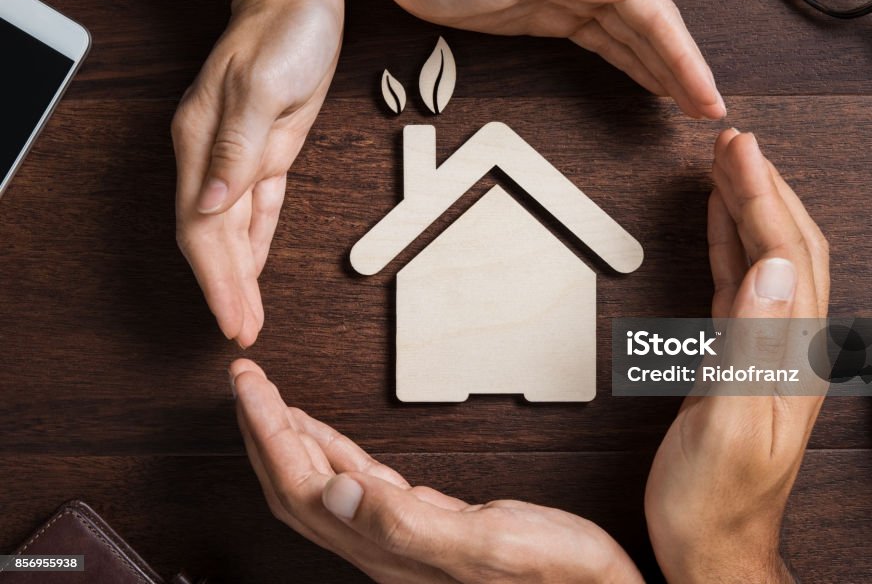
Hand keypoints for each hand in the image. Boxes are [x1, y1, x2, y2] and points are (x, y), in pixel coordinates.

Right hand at [160, 0, 343, 345]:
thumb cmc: (282, 33)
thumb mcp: (263, 87)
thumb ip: (238, 148)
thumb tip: (212, 204)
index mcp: (203, 144)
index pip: (203, 229)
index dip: (216, 280)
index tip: (232, 320)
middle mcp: (214, 155)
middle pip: (214, 239)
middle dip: (227, 290)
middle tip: (241, 334)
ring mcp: (239, 155)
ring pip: (234, 230)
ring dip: (240, 275)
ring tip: (246, 315)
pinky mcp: (268, 151)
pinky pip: (258, 208)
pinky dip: (256, 242)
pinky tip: (256, 267)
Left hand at [230, 358, 642, 582]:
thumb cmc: (551, 572)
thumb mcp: (483, 543)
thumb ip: (406, 523)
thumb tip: (333, 494)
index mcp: (386, 546)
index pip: (304, 486)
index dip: (269, 434)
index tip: (250, 389)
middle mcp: (381, 542)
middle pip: (298, 484)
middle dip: (264, 429)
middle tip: (246, 381)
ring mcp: (398, 532)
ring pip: (321, 481)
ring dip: (289, 437)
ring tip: (268, 399)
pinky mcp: (421, 519)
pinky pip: (356, 479)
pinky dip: (332, 449)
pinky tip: (324, 433)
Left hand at [334, 0, 724, 119]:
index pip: (654, 12)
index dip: (684, 56)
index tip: (705, 91)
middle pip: (655, 27)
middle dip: (686, 69)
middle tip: (709, 108)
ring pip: (637, 38)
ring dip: (667, 71)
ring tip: (692, 103)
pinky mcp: (560, 14)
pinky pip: (610, 43)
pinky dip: (636, 64)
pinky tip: (653, 81)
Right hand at [644, 130, 829, 582]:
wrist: (711, 548)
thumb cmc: (715, 501)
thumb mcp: (731, 424)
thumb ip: (753, 344)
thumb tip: (772, 266)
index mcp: (793, 357)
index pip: (784, 254)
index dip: (760, 194)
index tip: (737, 148)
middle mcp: (790, 347)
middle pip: (788, 245)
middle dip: (763, 185)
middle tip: (732, 140)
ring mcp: (767, 350)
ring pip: (767, 257)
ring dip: (749, 205)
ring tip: (727, 164)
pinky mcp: (740, 358)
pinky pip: (741, 283)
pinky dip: (730, 242)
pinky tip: (718, 223)